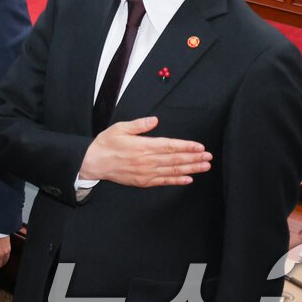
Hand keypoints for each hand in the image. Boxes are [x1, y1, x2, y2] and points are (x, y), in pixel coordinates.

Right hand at [78, 117, 210, 186]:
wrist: (93, 163)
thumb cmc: (105, 144)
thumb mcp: (119, 128)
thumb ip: (138, 125)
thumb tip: (155, 120)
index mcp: (142, 146)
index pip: (169, 146)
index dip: (186, 146)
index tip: (200, 146)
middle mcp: (146, 161)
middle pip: (175, 159)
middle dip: (194, 158)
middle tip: (208, 156)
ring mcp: (146, 173)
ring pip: (173, 170)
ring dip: (191, 169)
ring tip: (204, 166)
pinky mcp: (143, 181)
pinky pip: (164, 181)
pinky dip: (177, 180)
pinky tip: (189, 179)